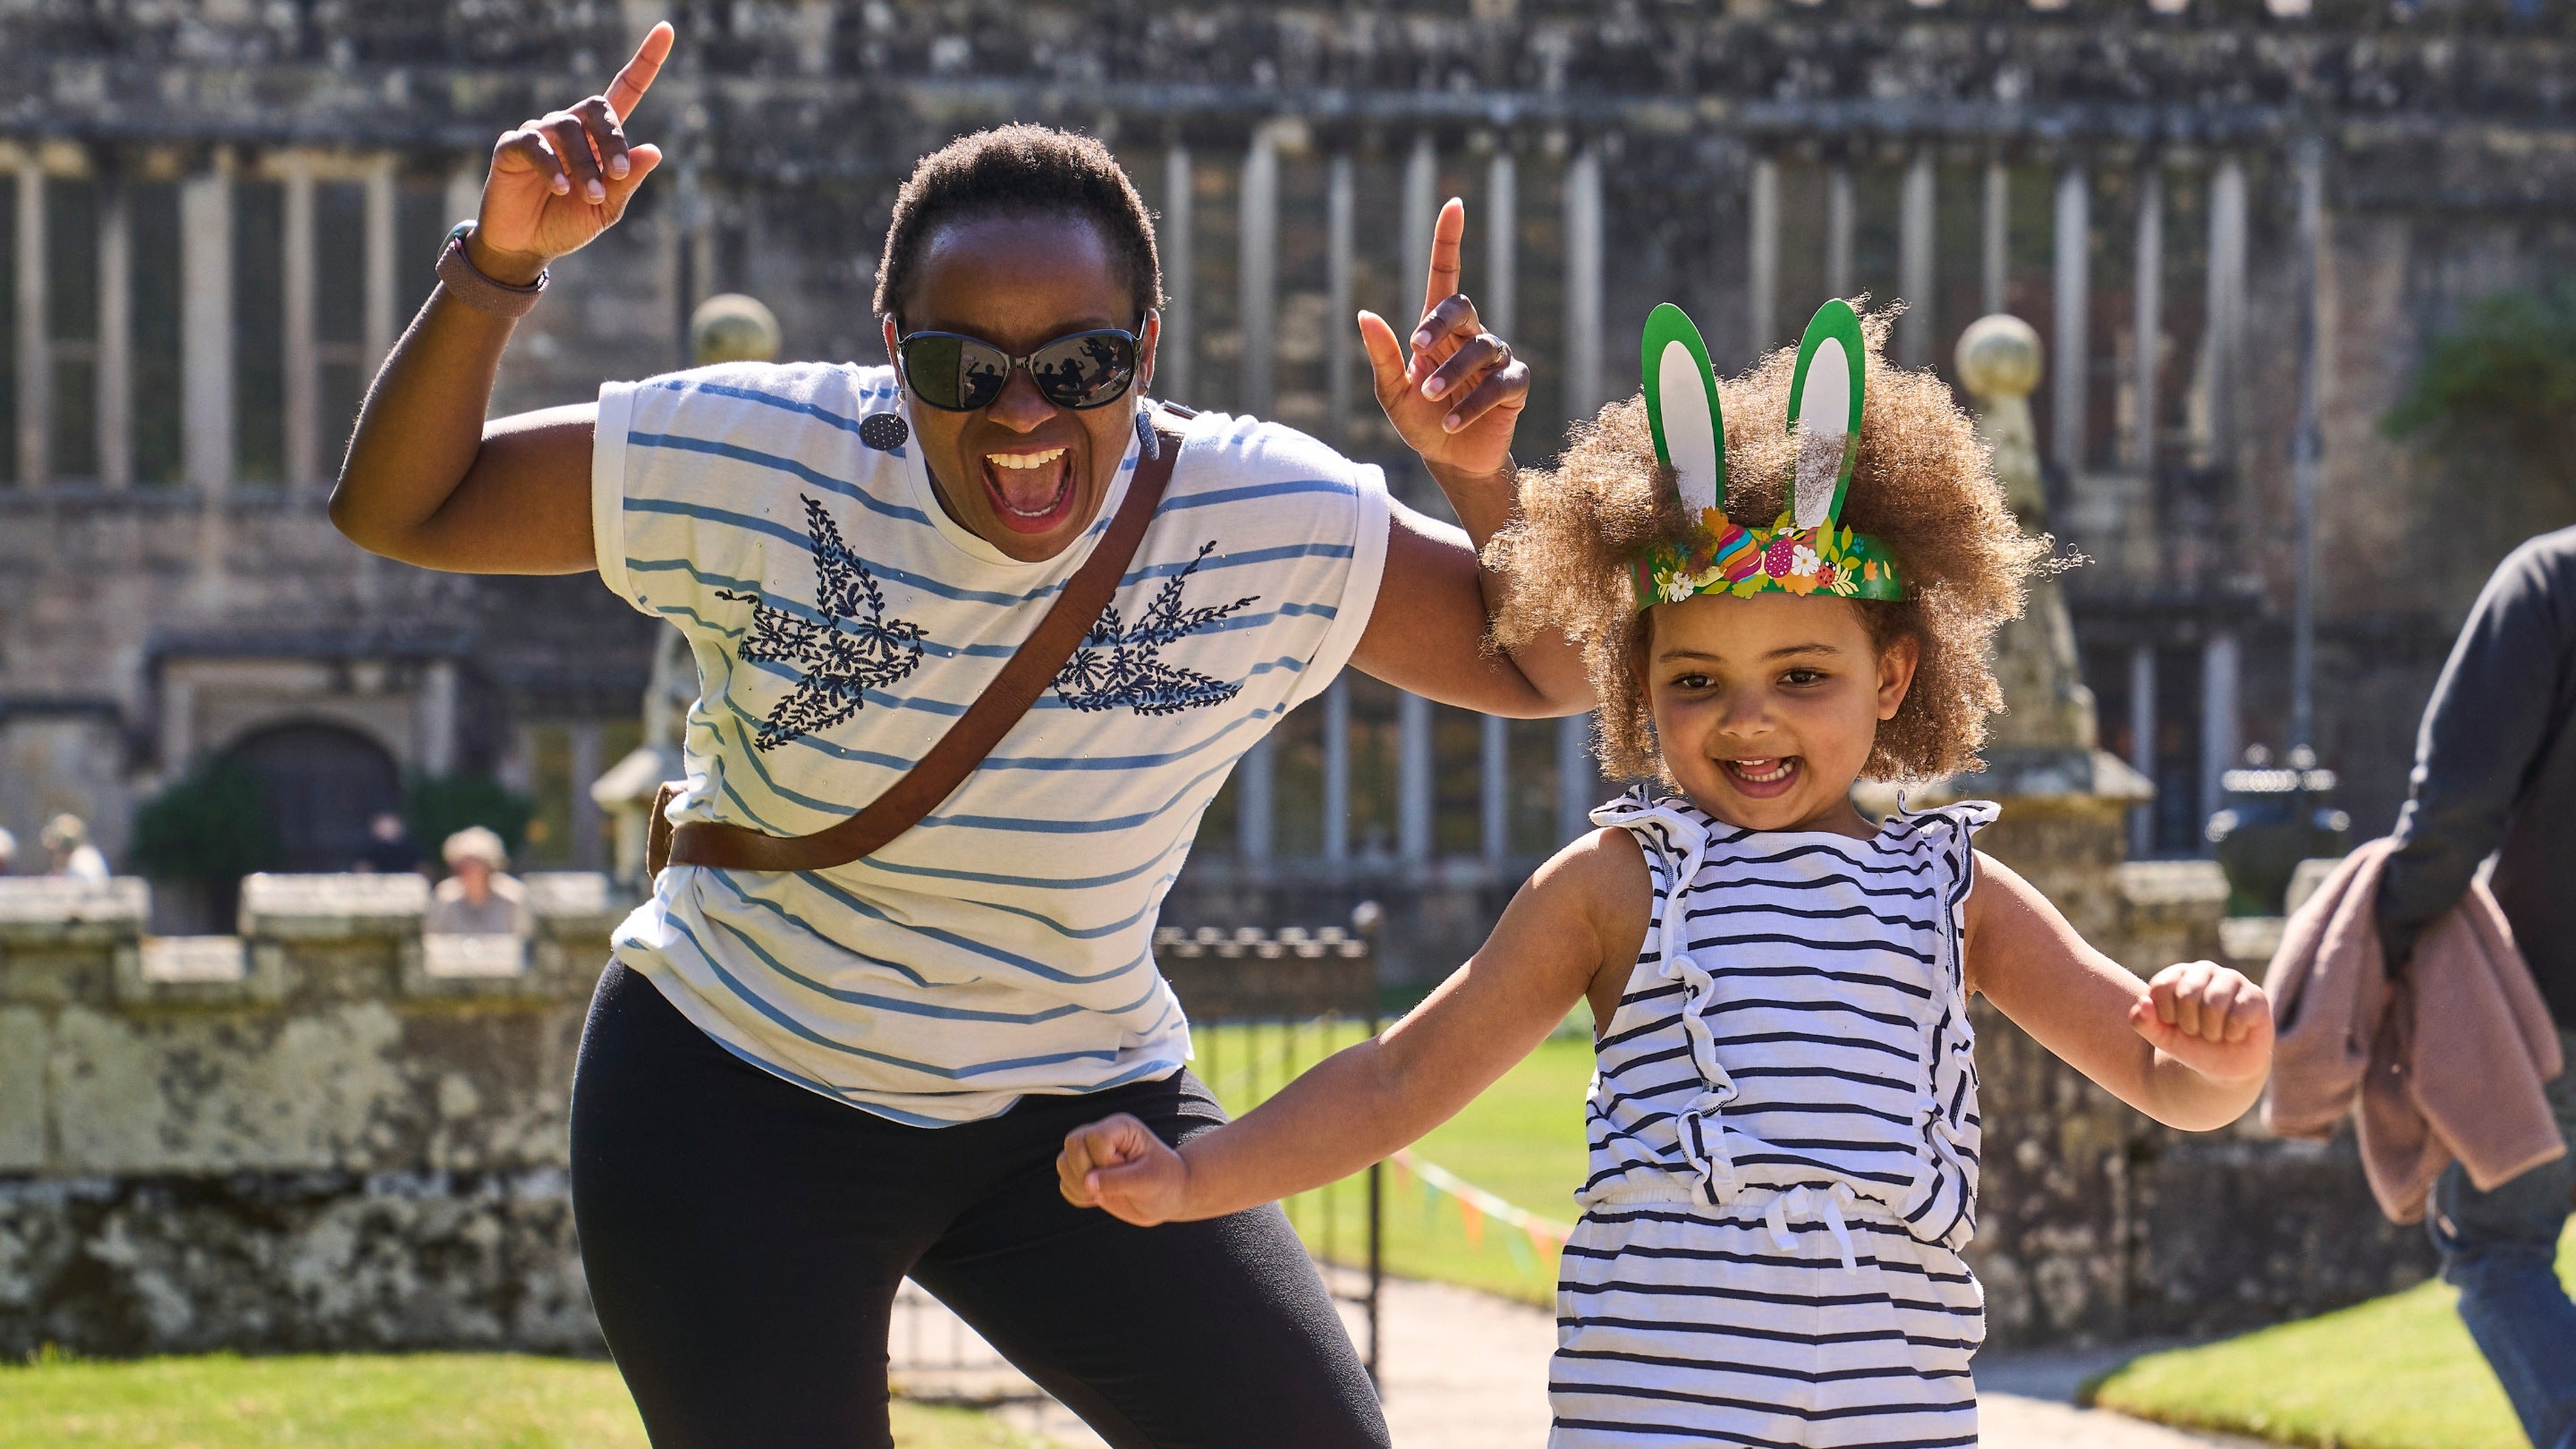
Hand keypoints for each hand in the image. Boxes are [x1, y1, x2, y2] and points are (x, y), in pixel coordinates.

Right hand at [469, 22, 673, 285]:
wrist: (526, 247)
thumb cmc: (568, 223)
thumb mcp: (607, 209)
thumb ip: (628, 182)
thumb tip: (654, 150)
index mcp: (599, 138)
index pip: (625, 91)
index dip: (646, 61)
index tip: (666, 30)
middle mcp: (570, 126)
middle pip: (598, 107)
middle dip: (613, 140)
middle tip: (617, 176)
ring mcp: (540, 133)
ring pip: (569, 130)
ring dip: (585, 164)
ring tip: (591, 194)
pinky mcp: (512, 146)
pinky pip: (534, 144)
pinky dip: (552, 165)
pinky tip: (562, 188)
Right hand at [1056, 1112, 1190, 1225]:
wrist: (1170, 1197)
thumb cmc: (1166, 1182)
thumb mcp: (1148, 1180)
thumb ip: (1117, 1180)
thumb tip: (1086, 1182)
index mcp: (1121, 1128)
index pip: (1095, 1137)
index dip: (1104, 1159)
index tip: (1127, 1169)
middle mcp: (1103, 1137)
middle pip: (1072, 1142)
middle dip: (1084, 1170)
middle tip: (1108, 1185)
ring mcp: (1092, 1155)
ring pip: (1063, 1162)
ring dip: (1078, 1185)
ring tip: (1102, 1195)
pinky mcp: (1086, 1174)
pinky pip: (1064, 1184)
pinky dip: (1077, 1196)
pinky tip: (1099, 1199)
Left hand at [1360, 198, 1529, 484]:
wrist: (1450, 461)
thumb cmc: (1420, 421)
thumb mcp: (1393, 393)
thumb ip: (1382, 356)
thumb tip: (1364, 313)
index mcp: (1439, 330)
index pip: (1446, 276)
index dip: (1449, 241)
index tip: (1453, 206)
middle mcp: (1471, 336)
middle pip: (1463, 307)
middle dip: (1440, 323)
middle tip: (1416, 349)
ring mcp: (1496, 359)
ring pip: (1481, 348)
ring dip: (1452, 373)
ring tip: (1430, 397)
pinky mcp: (1514, 387)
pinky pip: (1500, 384)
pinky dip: (1473, 402)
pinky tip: (1452, 420)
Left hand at [2130, 960, 2273, 1086]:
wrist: (2224, 1067)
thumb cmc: (2191, 1045)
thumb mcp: (2162, 1038)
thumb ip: (2143, 1022)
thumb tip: (2142, 1003)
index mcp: (2178, 974)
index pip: (2161, 986)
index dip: (2165, 1015)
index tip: (2174, 1025)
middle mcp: (2205, 970)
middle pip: (2187, 994)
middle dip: (2189, 1024)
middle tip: (2198, 1032)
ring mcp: (2233, 980)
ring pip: (2214, 1004)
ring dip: (2211, 1031)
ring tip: (2215, 1034)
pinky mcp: (2256, 996)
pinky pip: (2238, 1015)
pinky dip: (2231, 1034)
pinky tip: (2234, 1034)